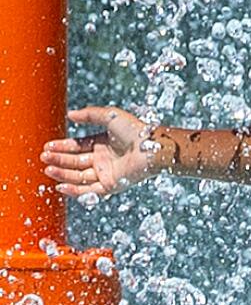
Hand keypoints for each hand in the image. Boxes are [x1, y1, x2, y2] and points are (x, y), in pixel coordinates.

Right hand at [42, 107, 161, 198]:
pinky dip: (74, 190)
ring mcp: (106, 173)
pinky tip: (60, 186)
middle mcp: (103, 159)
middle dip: (59, 159)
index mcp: (103, 144)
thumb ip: (90, 114)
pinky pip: (89, 190)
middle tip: (44, 156)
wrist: (152, 148)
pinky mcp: (111, 185)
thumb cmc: (135, 130)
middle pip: (75, 161)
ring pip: (78, 176)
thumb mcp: (110, 117)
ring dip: (62, 173)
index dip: (63, 146)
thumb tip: (70, 114)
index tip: (48, 146)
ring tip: (48, 168)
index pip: (78, 146)